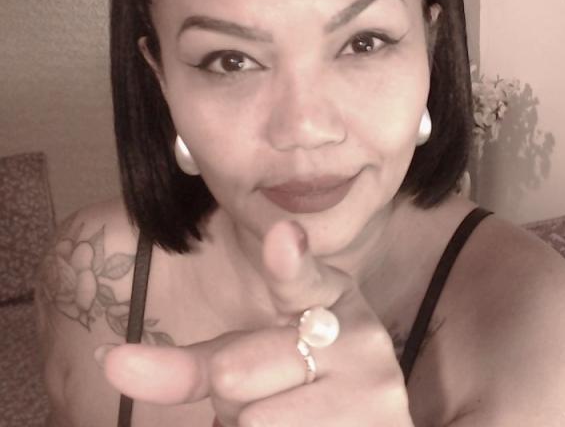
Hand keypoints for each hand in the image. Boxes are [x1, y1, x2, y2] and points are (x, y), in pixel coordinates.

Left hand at [99, 220, 413, 425]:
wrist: (361, 418)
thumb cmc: (299, 379)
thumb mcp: (253, 356)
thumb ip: (191, 361)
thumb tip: (109, 359)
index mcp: (329, 297)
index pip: (303, 277)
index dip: (289, 260)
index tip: (280, 237)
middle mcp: (359, 336)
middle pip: (236, 373)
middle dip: (234, 397)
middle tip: (271, 392)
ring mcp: (373, 392)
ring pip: (254, 424)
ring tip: (291, 418)